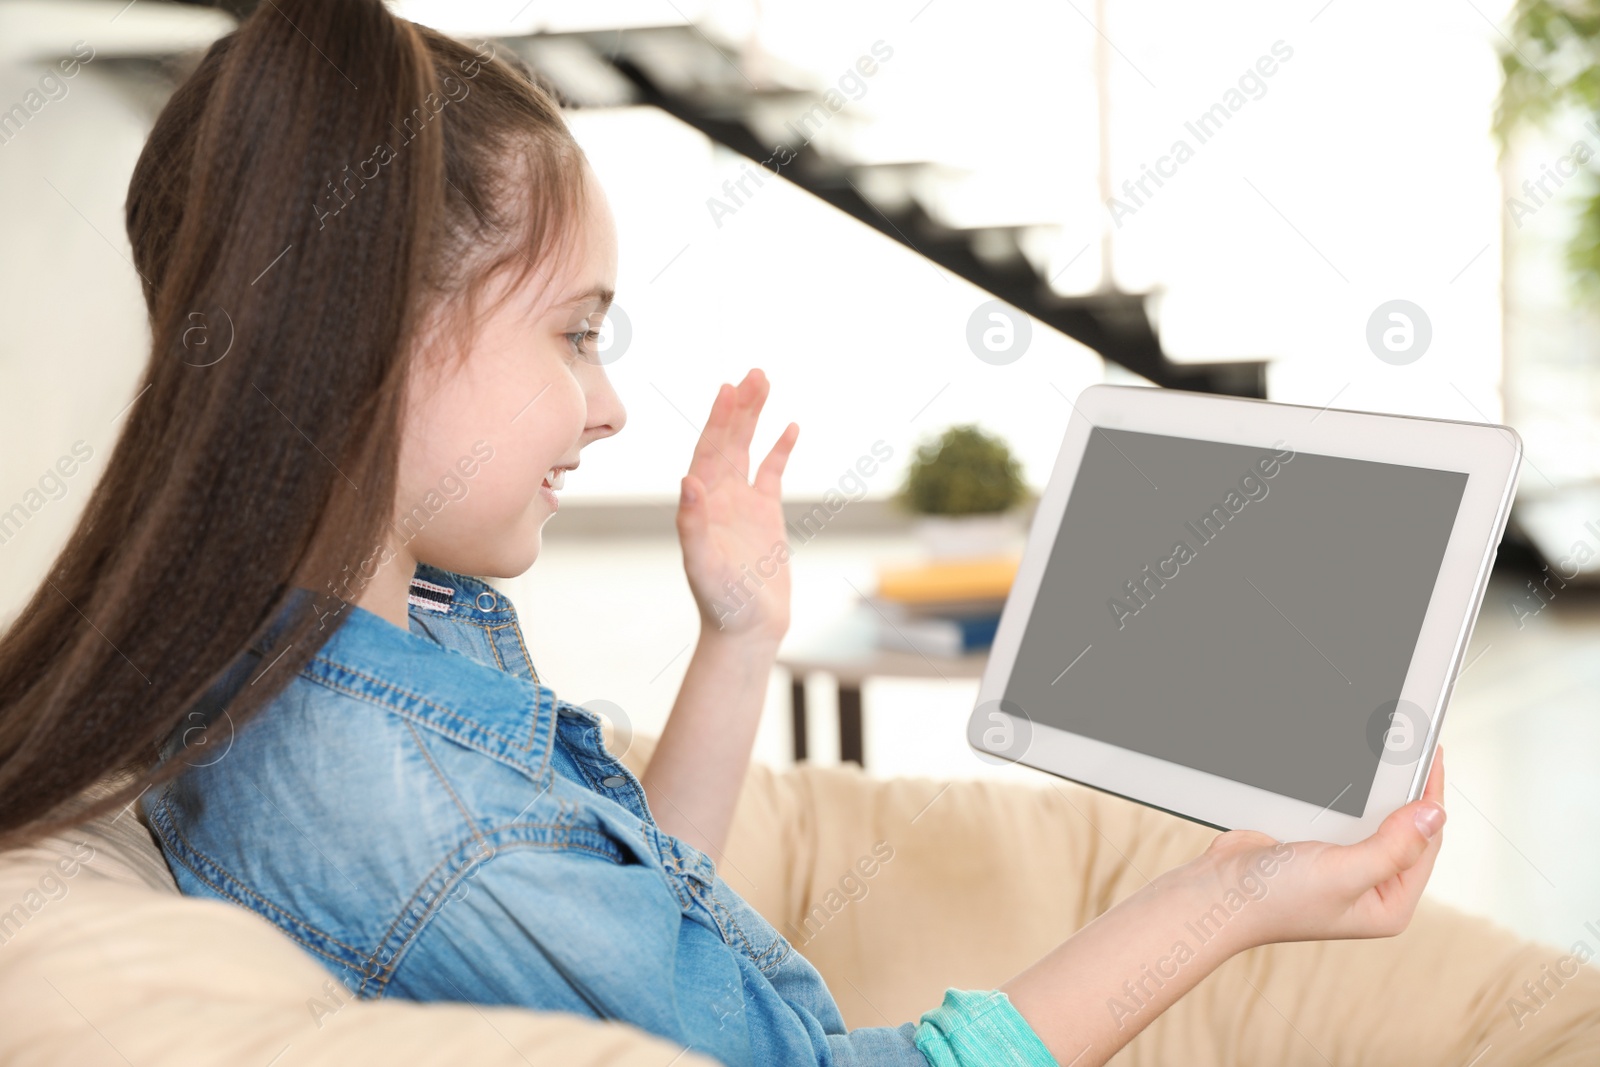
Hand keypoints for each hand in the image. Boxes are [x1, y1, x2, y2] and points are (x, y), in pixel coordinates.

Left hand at [676, 368, 798, 642]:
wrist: (746, 629)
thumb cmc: (721, 602)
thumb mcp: (704, 564)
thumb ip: (694, 524)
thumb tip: (688, 481)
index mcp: (702, 504)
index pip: (709, 452)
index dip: (719, 420)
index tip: (730, 389)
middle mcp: (718, 497)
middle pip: (728, 441)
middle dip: (739, 407)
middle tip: (754, 373)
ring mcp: (741, 503)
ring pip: (748, 450)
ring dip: (755, 418)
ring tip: (764, 382)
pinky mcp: (764, 515)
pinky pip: (771, 473)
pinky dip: (779, 449)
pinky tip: (790, 426)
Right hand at [1179, 744, 1446, 950]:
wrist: (1218, 892)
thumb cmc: (1275, 899)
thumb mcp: (1343, 873)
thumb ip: (1393, 847)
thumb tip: (1433, 814)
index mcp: (1389, 905)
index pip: (1426, 844)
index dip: (1430, 800)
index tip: (1429, 759)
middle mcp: (1372, 888)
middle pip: (1406, 830)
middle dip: (1408, 794)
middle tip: (1413, 750)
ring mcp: (1345, 868)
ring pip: (1376, 820)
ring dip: (1380, 793)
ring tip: (1391, 757)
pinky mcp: (1320, 850)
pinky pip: (1346, 815)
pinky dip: (1350, 795)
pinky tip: (1353, 776)